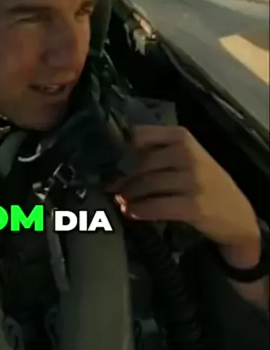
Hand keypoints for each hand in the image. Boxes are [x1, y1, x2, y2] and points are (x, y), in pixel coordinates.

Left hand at [107, 125, 259, 248]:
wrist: (238, 214)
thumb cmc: (207, 182)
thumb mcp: (190, 157)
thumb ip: (161, 152)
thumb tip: (120, 161)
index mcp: (183, 137)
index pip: (142, 134)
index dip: (125, 149)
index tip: (115, 161)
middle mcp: (187, 154)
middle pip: (142, 163)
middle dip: (124, 177)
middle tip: (112, 187)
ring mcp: (192, 180)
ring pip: (147, 185)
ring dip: (129, 195)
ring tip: (121, 201)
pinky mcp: (193, 206)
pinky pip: (156, 206)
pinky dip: (139, 210)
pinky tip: (132, 213)